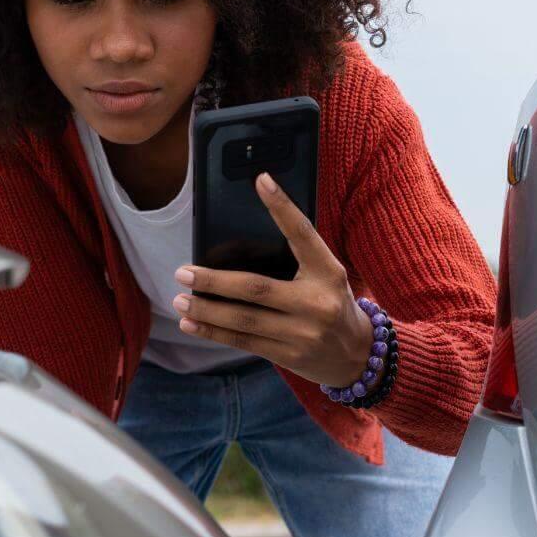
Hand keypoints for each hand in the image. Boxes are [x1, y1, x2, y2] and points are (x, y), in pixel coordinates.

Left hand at [172, 172, 373, 386]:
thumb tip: (236, 246)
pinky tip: (192, 323)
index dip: (282, 207)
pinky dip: (214, 332)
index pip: (303, 234)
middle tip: (183, 272)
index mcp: (328, 272)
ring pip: (244, 319)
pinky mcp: (289, 355)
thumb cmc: (332, 304)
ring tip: (180, 300)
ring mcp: (302, 332)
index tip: (261, 181)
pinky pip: (244, 341)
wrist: (356, 355)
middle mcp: (316, 302)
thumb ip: (295, 259)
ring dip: (207, 309)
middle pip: (256, 287)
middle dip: (214, 281)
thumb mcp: (326, 276)